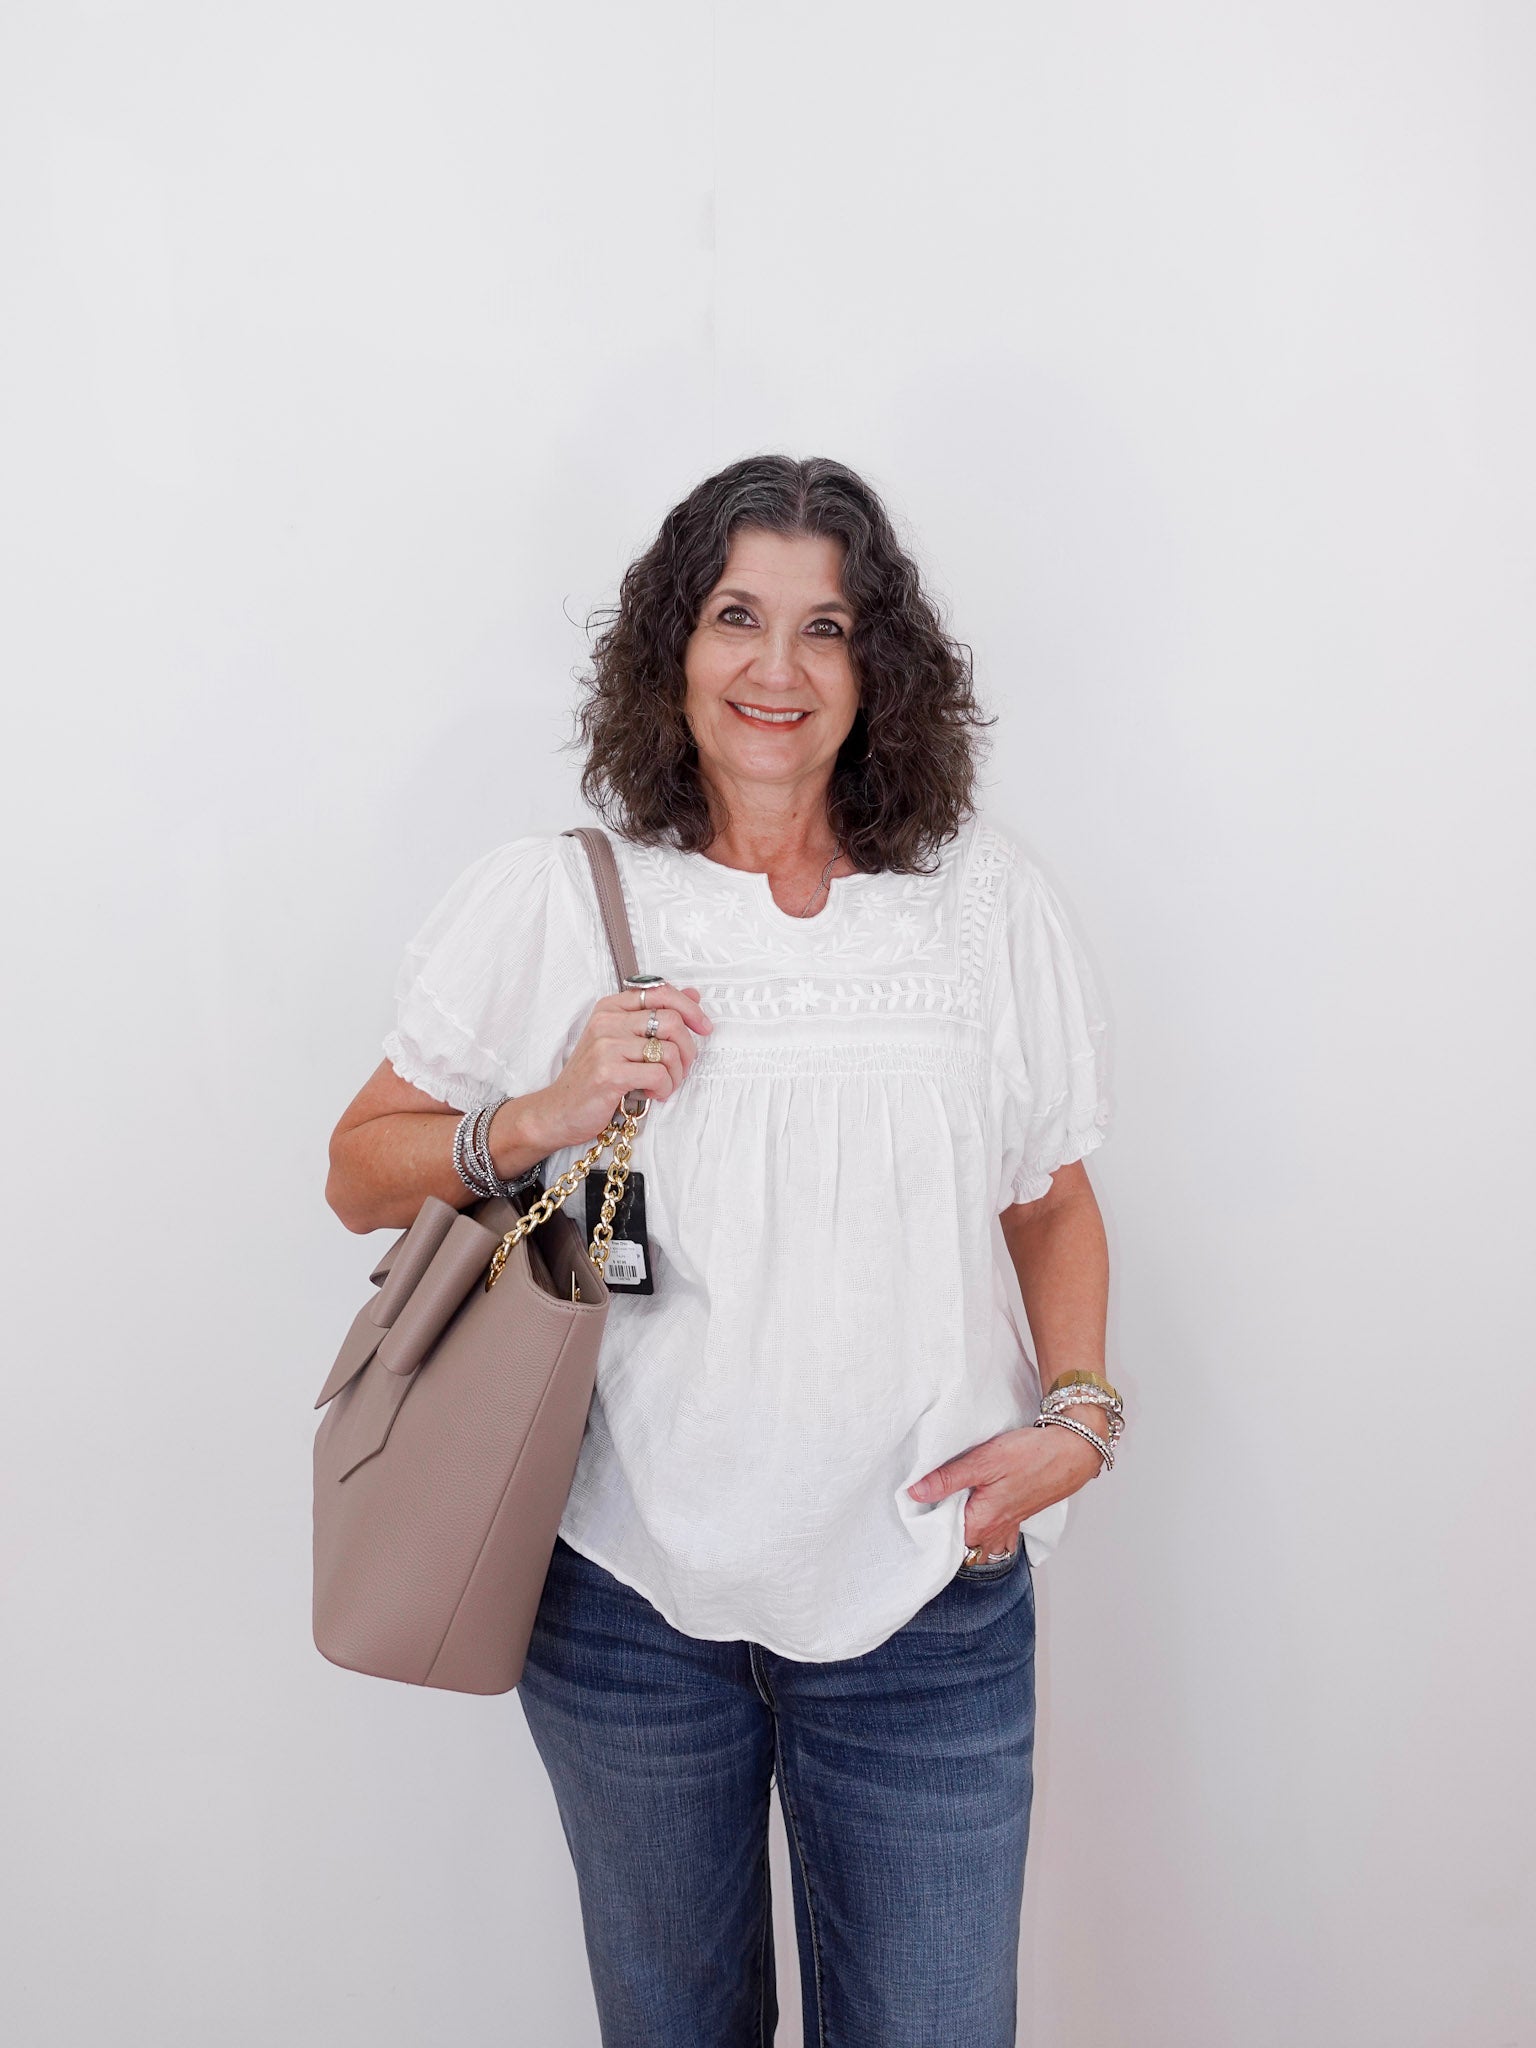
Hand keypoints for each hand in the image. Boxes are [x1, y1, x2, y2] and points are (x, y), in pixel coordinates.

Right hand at [517, 982, 713, 1153]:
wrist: (559, 1110)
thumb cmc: (593, 1076)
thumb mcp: (621, 1039)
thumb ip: (653, 1016)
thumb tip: (693, 995)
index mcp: (610, 1007)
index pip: (661, 992)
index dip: (690, 1008)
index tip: (703, 1027)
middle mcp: (607, 1021)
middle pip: (671, 1020)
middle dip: (687, 1048)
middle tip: (681, 1068)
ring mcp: (606, 1047)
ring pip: (668, 1049)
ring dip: (677, 1073)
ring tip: (665, 1084)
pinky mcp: (609, 1073)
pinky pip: (659, 1073)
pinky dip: (665, 1087)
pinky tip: (653, 1093)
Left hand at [906, 1414, 1107, 1556]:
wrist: (1071, 1451)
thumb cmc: (1031, 1456)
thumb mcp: (983, 1462)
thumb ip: (947, 1479)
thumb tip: (914, 1493)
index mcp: (980, 1524)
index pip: (940, 1537)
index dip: (923, 1520)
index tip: (910, 1503)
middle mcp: (992, 1532)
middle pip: (954, 1536)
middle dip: (938, 1520)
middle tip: (922, 1496)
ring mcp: (1004, 1527)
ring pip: (970, 1532)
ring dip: (956, 1518)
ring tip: (943, 1499)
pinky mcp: (1013, 1516)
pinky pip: (988, 1528)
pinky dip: (975, 1518)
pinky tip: (969, 1502)